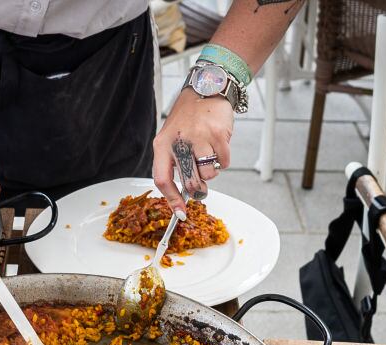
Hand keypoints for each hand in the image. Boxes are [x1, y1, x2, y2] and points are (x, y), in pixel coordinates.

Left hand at [152, 89, 233, 213]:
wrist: (205, 90)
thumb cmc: (186, 119)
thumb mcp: (170, 138)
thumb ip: (173, 163)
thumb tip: (183, 194)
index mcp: (162, 145)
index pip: (162, 180)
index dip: (171, 200)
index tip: (180, 213)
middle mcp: (178, 142)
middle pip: (189, 182)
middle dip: (197, 189)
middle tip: (201, 188)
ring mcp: (199, 138)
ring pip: (209, 175)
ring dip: (211, 171)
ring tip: (208, 155)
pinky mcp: (218, 135)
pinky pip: (224, 163)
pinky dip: (223, 161)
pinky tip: (218, 146)